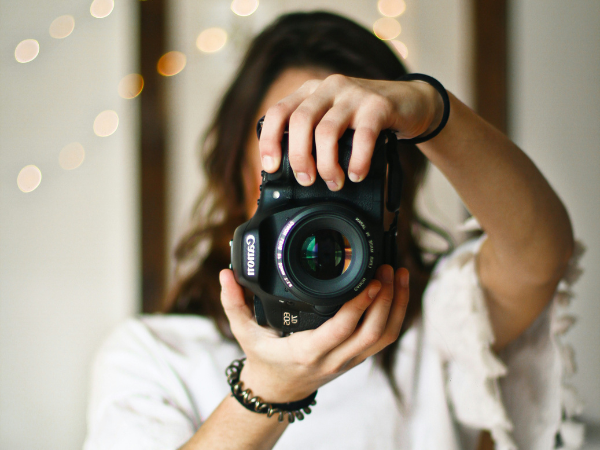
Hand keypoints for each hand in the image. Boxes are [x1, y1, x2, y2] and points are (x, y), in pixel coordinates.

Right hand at [219, 265, 409, 402]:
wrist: (277, 390)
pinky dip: (395, 316)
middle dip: (386, 300)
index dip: (360, 305)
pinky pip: (383, 339)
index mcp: (307, 351)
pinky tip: (398, 292)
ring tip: (400, 275)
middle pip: (373, 333)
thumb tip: (225, 274)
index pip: (341, 329)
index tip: (371, 280)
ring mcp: (349, 360)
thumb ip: (233, 303)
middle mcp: (333, 358)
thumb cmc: (264, 359)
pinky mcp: (356, 357)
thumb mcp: (243, 332)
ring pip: (384, 337)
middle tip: (389, 269)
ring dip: (397, 306)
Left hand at [258, 74, 442, 189]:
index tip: (271, 167)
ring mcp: (353, 95)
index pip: (278, 112)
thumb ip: (313, 137)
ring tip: (334, 182)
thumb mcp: (333, 121)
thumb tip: (293, 174)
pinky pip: (362, 136)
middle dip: (299, 157)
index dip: (270, 140)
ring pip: (326, 131)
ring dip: (327, 164)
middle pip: (299, 121)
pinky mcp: (378, 105)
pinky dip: (357, 161)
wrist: (410, 103)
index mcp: (310, 92)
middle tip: (306, 179)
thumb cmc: (365, 119)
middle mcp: (328, 88)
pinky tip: (357, 174)